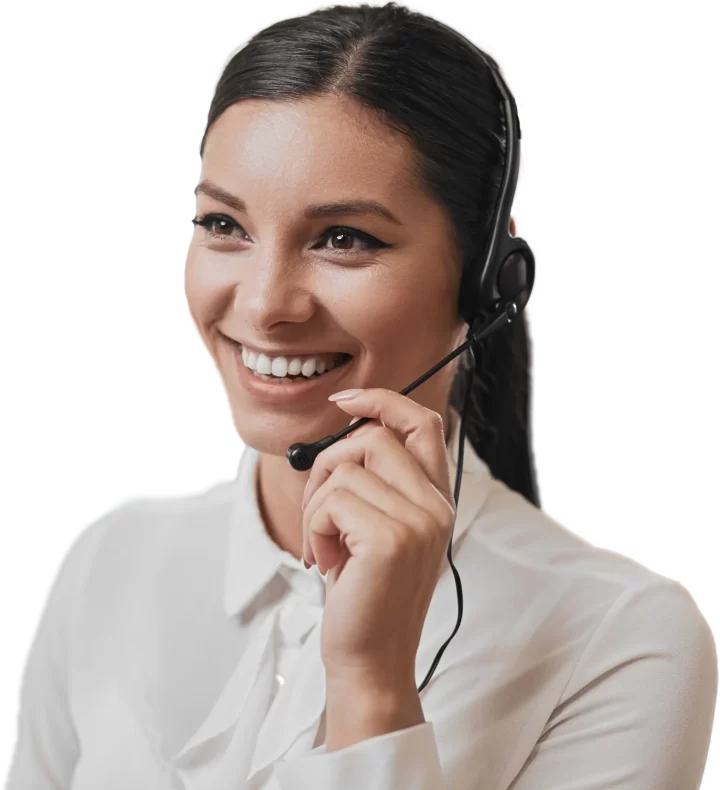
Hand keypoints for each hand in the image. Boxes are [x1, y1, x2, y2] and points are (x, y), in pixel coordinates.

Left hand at [301, 388, 456, 683]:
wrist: (369, 660)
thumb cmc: (365, 594)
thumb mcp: (378, 530)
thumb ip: (376, 482)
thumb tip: (344, 431)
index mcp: (437, 499)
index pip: (423, 423)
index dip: (382, 400)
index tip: (344, 402)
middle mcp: (437, 505)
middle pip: (373, 436)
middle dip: (328, 464)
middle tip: (320, 510)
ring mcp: (420, 520)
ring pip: (344, 468)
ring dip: (317, 506)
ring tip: (328, 545)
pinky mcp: (391, 538)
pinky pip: (332, 500)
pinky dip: (315, 527)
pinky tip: (328, 561)